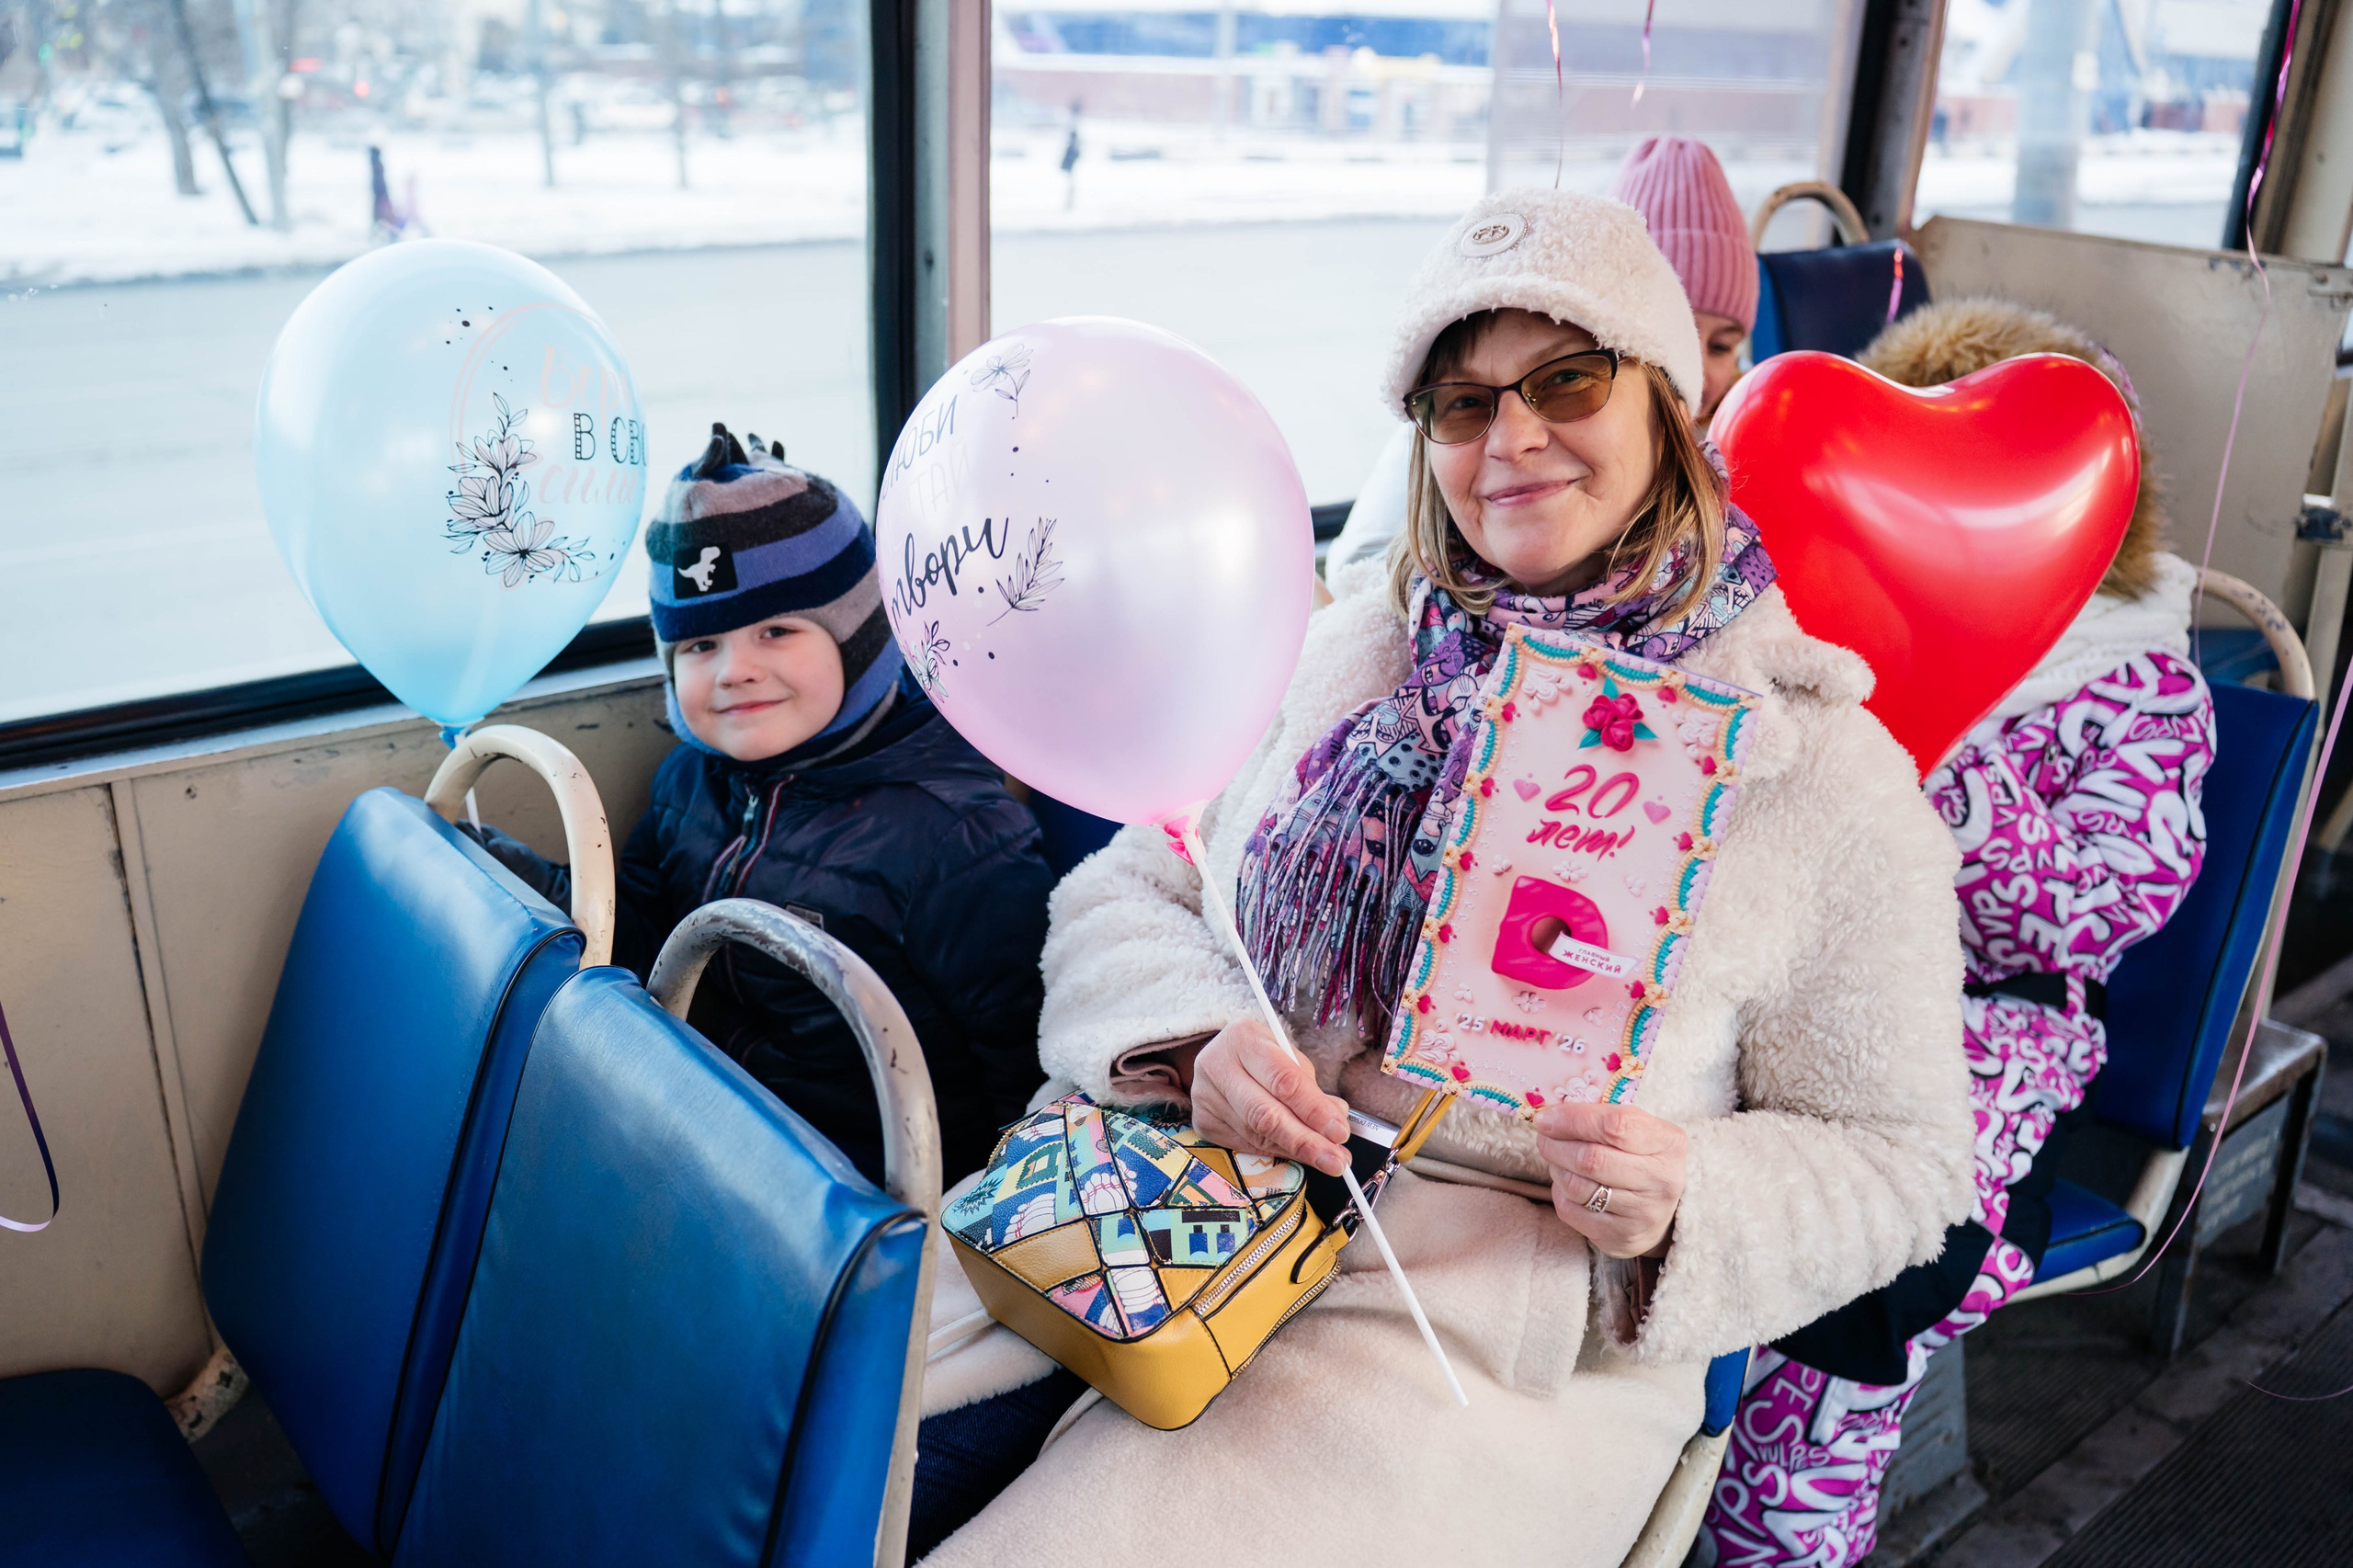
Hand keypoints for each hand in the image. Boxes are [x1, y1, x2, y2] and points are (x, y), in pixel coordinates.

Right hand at [1189, 1018, 1350, 1176]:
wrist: (1221, 1058)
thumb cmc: (1261, 1056)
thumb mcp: (1289, 1058)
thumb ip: (1311, 1089)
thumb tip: (1335, 1120)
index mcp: (1243, 1038)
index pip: (1283, 1081)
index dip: (1314, 1110)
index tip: (1339, 1132)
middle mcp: (1216, 1065)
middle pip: (1265, 1115)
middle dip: (1306, 1141)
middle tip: (1335, 1160)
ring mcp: (1205, 1096)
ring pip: (1256, 1135)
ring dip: (1295, 1152)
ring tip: (1325, 1158)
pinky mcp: (1202, 1122)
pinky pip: (1246, 1145)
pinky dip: (1275, 1152)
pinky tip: (1296, 1154)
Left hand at [1533, 1102, 1685, 1258]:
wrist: (1662, 1212)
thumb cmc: (1642, 1158)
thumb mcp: (1640, 1130)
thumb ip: (1603, 1116)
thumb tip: (1550, 1113)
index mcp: (1669, 1143)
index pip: (1614, 1125)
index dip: (1573, 1119)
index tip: (1546, 1117)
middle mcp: (1661, 1180)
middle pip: (1591, 1158)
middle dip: (1555, 1144)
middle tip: (1543, 1136)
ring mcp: (1643, 1213)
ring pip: (1576, 1186)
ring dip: (1555, 1168)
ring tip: (1556, 1158)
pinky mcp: (1621, 1237)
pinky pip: (1571, 1211)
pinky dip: (1559, 1193)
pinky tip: (1566, 1183)